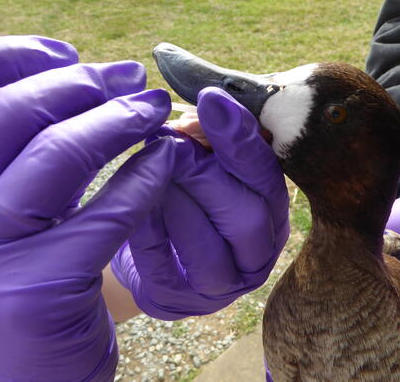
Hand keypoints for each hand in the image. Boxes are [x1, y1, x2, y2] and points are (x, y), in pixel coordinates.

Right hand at [0, 36, 173, 379]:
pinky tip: (167, 160)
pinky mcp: (34, 288)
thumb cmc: (9, 291)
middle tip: (131, 75)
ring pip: (57, 154)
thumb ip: (11, 163)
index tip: (68, 53)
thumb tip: (57, 87)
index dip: (15, 60)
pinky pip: (104, 213)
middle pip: (14, 114)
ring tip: (154, 106)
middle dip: (79, 84)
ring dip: (116, 120)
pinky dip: (142, 178)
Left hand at [112, 87, 289, 319]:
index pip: (267, 178)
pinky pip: (163, 266)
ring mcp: (219, 285)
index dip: (240, 139)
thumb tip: (205, 108)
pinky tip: (130, 200)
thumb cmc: (183, 195)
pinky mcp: (178, 300)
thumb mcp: (202, 160)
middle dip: (204, 172)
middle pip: (247, 215)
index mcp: (270, 213)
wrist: (148, 247)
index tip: (212, 100)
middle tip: (169, 141)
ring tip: (148, 168)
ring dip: (174, 198)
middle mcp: (256, 254)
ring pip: (208, 247)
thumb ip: (209, 138)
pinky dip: (146, 228)